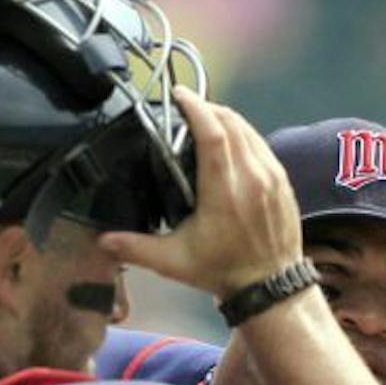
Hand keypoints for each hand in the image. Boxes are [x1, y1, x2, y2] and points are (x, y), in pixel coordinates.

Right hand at [99, 88, 302, 299]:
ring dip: (226, 118)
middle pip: (230, 122)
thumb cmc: (222, 272)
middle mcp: (252, 177)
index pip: (212, 133)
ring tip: (206, 118)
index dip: (195, 107)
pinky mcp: (283, 182)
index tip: (179, 94)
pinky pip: (262, 144)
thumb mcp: (175, 262)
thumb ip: (136, 248)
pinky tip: (230, 140)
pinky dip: (243, 135)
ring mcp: (272, 177)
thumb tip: (103, 241)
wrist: (271, 289)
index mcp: (224, 191)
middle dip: (207, 108)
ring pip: (248, 130)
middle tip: (187, 107)